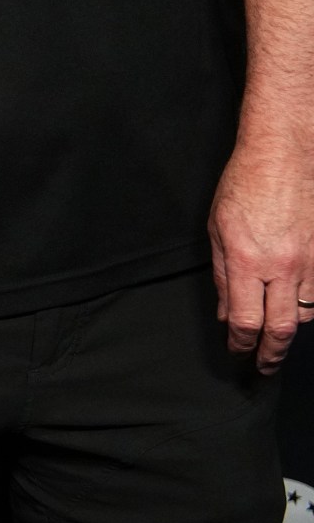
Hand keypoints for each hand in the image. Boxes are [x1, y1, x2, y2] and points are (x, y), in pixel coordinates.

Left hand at [208, 131, 313, 373]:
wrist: (288, 154)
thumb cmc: (247, 184)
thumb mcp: (218, 228)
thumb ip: (222, 275)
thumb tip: (225, 312)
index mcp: (248, 260)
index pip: (245, 321)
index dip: (241, 345)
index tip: (238, 352)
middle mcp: (284, 266)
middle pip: (283, 329)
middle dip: (272, 355)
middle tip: (264, 367)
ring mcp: (313, 261)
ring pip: (308, 313)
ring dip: (292, 328)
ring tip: (278, 336)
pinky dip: (311, 303)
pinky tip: (299, 303)